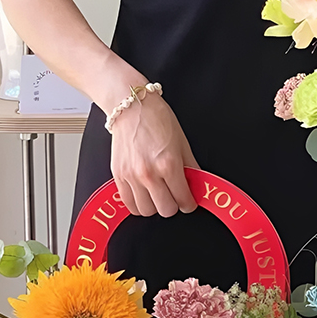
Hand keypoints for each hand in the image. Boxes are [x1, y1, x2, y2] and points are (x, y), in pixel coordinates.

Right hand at [109, 93, 199, 217]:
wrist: (131, 106)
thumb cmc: (156, 119)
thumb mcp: (183, 143)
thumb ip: (191, 168)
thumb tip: (198, 186)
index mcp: (168, 164)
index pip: (183, 200)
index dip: (189, 203)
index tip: (189, 201)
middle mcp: (149, 173)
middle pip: (165, 210)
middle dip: (173, 205)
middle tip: (174, 196)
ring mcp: (131, 176)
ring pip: (146, 211)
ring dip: (155, 205)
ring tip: (158, 194)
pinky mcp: (118, 176)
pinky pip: (129, 203)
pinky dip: (138, 203)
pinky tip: (144, 194)